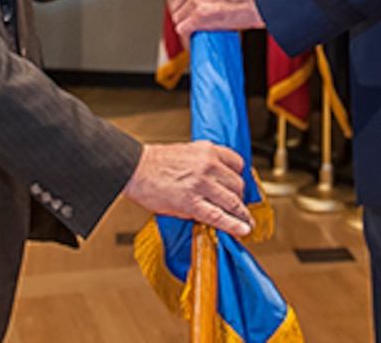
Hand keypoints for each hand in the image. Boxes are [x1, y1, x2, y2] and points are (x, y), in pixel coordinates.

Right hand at [123, 141, 252, 237]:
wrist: (134, 168)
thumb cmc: (155, 163)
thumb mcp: (187, 152)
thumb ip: (205, 163)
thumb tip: (217, 181)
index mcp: (208, 150)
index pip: (237, 163)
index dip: (240, 177)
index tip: (240, 186)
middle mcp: (208, 165)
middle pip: (237, 184)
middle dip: (239, 197)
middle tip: (238, 206)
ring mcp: (201, 184)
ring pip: (232, 201)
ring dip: (241, 214)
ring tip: (246, 222)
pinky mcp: (192, 203)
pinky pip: (219, 216)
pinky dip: (234, 225)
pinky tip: (242, 230)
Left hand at [171, 0, 264, 38]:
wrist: (259, 0)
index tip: (187, 4)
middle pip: (176, 4)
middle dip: (184, 13)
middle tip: (195, 19)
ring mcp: (196, 0)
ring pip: (178, 18)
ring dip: (186, 24)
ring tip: (198, 26)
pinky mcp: (198, 16)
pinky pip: (182, 29)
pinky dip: (188, 33)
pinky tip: (196, 33)